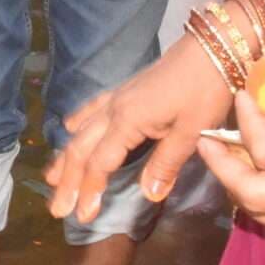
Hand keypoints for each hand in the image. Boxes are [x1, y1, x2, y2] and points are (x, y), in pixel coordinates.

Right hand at [45, 35, 233, 222]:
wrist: (213, 48)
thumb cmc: (205, 89)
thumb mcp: (192, 130)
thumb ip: (167, 163)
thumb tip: (149, 195)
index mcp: (128, 121)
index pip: (100, 162)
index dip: (89, 190)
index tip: (82, 216)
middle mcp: (114, 109)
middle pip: (81, 149)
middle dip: (68, 180)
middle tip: (57, 209)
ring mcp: (117, 97)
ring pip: (82, 130)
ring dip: (65, 156)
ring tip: (51, 178)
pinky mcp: (125, 90)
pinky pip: (92, 108)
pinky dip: (78, 121)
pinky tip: (70, 127)